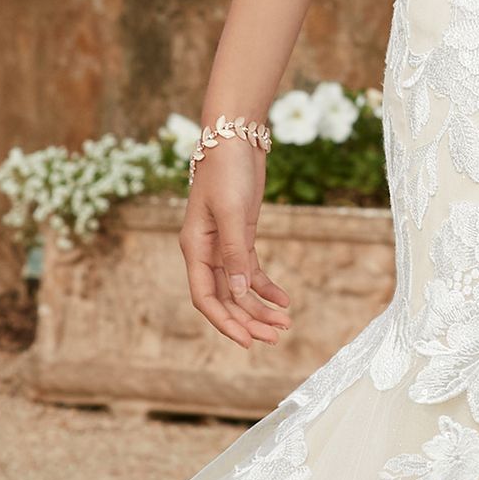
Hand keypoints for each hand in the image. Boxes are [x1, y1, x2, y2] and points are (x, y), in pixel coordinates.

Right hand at [179, 139, 291, 347]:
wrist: (235, 138)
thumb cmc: (227, 171)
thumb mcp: (232, 212)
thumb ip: (235, 253)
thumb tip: (239, 292)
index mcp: (194, 248)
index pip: (204, 298)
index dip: (224, 322)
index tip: (248, 341)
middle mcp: (205, 252)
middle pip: (224, 299)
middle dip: (248, 320)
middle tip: (276, 337)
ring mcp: (223, 246)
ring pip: (239, 289)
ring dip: (259, 308)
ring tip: (284, 324)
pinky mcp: (240, 237)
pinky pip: (251, 272)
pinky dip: (266, 288)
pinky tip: (284, 301)